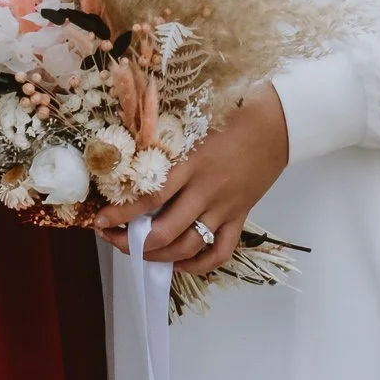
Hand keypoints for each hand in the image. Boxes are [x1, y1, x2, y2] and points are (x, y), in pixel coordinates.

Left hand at [96, 82, 288, 275]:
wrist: (279, 122)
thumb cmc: (233, 114)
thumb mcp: (195, 123)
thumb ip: (168, 144)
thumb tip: (133, 160)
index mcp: (192, 163)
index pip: (150, 198)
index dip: (121, 214)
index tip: (100, 220)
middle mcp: (207, 191)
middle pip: (165, 231)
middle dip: (133, 242)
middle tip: (113, 239)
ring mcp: (225, 208)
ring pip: (188, 247)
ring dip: (158, 257)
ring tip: (138, 253)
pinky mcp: (241, 217)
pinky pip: (220, 252)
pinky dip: (198, 265)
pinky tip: (178, 263)